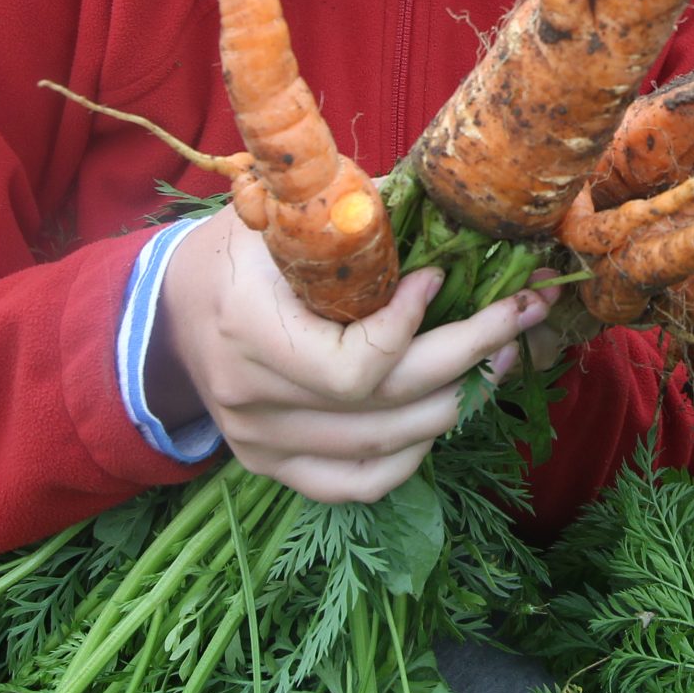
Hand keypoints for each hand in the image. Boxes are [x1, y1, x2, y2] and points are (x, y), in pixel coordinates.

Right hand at [148, 203, 559, 502]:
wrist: (173, 309)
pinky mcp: (273, 466)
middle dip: (469, 354)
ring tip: (500, 354)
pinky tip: (447, 411)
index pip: (353, 366)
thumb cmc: (240, 250)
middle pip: (384, 403)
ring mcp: (261, 443)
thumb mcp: (282, 216)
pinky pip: (357, 483)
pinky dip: (411, 455)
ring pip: (384, 446)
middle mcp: (252, 400)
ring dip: (457, 400)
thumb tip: (446, 209)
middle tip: (520, 314)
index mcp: (248, 330)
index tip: (439, 278)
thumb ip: (354, 219)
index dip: (411, 328)